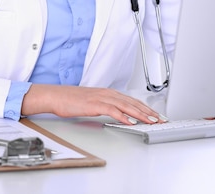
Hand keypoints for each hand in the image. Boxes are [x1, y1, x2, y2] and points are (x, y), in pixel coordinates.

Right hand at [21, 84, 164, 124]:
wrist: (55, 96)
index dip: (145, 107)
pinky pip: (112, 110)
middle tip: (160, 119)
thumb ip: (104, 106)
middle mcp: (106, 93)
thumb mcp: (91, 103)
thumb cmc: (69, 100)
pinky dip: (123, 116)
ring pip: (125, 106)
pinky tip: (131, 122)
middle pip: (132, 102)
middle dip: (148, 111)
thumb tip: (116, 114)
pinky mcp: (94, 104)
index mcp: (107, 92)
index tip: (155, 115)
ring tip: (151, 121)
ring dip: (140, 114)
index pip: (131, 100)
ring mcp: (100, 98)